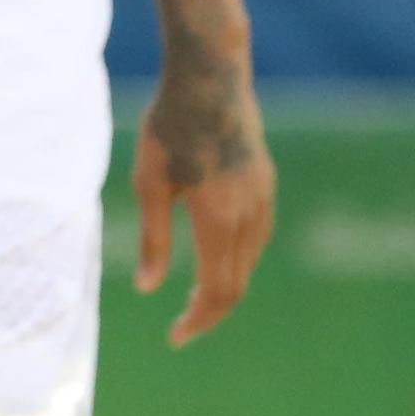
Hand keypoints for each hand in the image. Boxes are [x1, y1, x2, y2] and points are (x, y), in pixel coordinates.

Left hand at [134, 45, 273, 344]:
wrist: (211, 78)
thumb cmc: (168, 127)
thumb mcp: (148, 183)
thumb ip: (153, 239)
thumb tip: (148, 290)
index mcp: (218, 219)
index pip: (218, 291)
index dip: (198, 320)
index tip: (175, 337)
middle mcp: (250, 215)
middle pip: (237, 284)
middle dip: (209, 311)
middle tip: (181, 327)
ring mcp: (264, 199)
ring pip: (250, 262)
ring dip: (225, 286)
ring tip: (194, 298)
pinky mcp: (266, 184)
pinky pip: (257, 237)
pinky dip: (237, 260)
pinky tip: (216, 258)